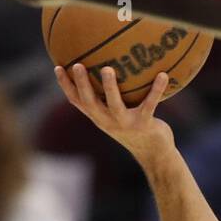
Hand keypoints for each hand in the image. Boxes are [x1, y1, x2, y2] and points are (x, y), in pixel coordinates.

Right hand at [53, 62, 175, 166]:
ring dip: (109, 87)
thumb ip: (110, 99)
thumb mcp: (118, 116)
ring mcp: (126, 124)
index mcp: (99, 117)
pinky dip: (156, 90)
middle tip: (77, 65)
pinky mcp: (144, 124)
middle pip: (90, 102)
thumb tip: (108, 66)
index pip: (77, 101)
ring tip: (107, 69)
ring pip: (114, 105)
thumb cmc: (136, 129)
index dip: (66, 86)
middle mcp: (108, 121)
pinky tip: (163, 75)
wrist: (155, 155)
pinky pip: (149, 104)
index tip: (57, 67)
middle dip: (82, 84)